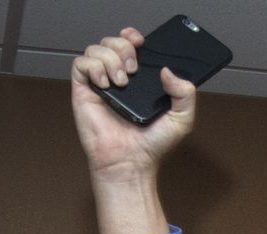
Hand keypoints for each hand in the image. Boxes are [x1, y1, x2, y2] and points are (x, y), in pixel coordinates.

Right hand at [70, 27, 196, 181]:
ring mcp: (101, 84)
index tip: (141, 41)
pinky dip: (94, 68)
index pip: (131, 46)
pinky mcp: (84, 91)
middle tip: (133, 68)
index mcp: (140, 81)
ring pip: (96, 49)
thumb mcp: (181, 118)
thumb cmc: (153, 144)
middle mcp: (119, 78)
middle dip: (123, 46)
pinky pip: (81, 64)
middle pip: (112, 42)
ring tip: (122, 82)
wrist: (132, 161)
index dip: (132, 37)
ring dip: (110, 58)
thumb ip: (185, 93)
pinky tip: (106, 84)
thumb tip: (168, 71)